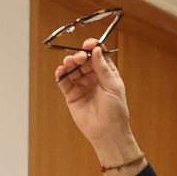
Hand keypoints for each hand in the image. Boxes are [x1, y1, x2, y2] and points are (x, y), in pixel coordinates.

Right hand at [54, 41, 140, 175]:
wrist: (107, 132)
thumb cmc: (116, 110)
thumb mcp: (113, 86)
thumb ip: (103, 68)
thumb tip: (96, 50)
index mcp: (106, 73)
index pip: (98, 55)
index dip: (93, 47)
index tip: (88, 44)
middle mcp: (93, 77)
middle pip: (83, 60)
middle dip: (80, 56)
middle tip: (79, 57)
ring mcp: (82, 85)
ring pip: (73, 69)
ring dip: (69, 63)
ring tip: (68, 62)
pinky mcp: (71, 95)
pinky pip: (64, 82)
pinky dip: (61, 75)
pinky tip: (60, 71)